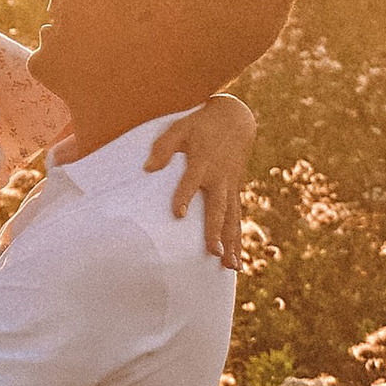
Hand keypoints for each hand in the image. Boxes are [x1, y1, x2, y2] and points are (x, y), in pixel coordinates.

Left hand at [146, 87, 256, 265]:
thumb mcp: (180, 128)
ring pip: (232, 219)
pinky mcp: (235, 192)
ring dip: (231, 243)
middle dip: (215, 231)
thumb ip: (164, 147)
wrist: (236, 119)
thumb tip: (148, 168)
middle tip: (212, 252)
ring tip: (230, 266)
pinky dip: (238, 239)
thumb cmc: (201, 125)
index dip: (184, 197)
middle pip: (218, 209)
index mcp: (202, 163)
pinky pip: (238, 218)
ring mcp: (229, 187)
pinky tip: (236, 259)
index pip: (190, 182)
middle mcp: (219, 178)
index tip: (178, 214)